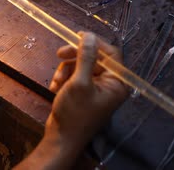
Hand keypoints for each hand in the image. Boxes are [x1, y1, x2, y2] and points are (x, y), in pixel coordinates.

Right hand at [46, 32, 128, 155]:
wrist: (61, 138)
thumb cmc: (74, 113)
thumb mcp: (79, 82)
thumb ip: (86, 57)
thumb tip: (89, 36)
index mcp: (117, 83)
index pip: (111, 54)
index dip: (94, 43)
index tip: (76, 36)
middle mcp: (109, 85)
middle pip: (94, 58)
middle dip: (75, 57)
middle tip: (59, 53)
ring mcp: (96, 89)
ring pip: (80, 66)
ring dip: (66, 70)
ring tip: (58, 81)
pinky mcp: (84, 92)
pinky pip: (74, 76)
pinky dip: (64, 79)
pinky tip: (56, 88)